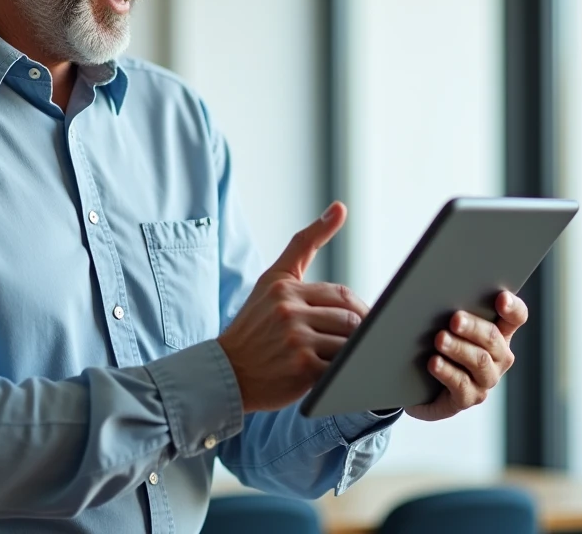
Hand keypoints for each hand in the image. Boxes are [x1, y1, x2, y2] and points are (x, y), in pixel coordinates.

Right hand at [217, 202, 369, 412]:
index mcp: (284, 287)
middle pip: (349, 318)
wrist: (225, 373)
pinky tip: (333, 374)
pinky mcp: (301, 367)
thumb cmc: (254, 327)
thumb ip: (305, 243)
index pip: (341, 295)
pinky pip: (340, 366)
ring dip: (352, 352)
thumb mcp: (273, 279)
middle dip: (357, 333)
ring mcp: (294, 339)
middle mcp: (288, 309)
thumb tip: (341, 207)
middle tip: (352, 345)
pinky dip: (344, 371)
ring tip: (340, 360)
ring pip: (348, 341)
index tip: (356, 322)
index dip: (356, 311)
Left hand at [405, 291, 527, 421]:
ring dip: (459, 348)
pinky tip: (434, 362)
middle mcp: (498, 357)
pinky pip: (461, 385)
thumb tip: (441, 289)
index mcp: (498, 333)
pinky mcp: (468, 398)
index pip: (516, 317)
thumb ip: (452, 307)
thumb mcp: (445, 323)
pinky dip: (447, 372)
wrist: (417, 383)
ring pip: (479, 361)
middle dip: (474, 327)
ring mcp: (485, 379)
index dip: (512, 308)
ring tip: (440, 339)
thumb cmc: (434, 343)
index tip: (501, 298)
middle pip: (493, 338)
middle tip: (455, 319)